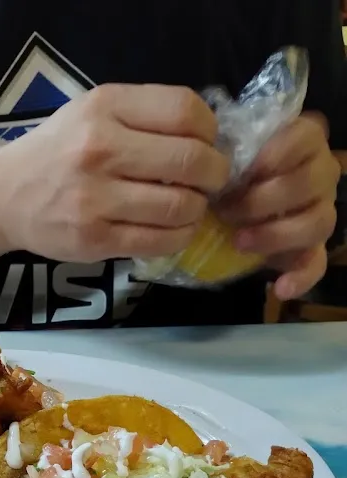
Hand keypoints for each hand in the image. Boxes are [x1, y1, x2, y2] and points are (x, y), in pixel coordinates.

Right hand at [0, 84, 230, 262]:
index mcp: (104, 108)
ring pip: (179, 207)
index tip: (208, 144)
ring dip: (198, 209)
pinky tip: (175, 229)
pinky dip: (179, 237)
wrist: (4, 196)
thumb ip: (143, 116)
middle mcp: (99, 151)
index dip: (211, 131)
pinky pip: (157, 241)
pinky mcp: (94, 240)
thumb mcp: (93, 112)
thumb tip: (208, 137)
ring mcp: (95, 200)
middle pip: (190, 161)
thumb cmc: (57, 151)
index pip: (184, 111)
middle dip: (215, 174)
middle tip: (212, 181)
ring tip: (192, 207)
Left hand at [218, 114, 340, 300]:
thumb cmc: (232, 175)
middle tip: (226, 211)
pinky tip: (279, 288)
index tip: (244, 172)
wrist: (230, 211)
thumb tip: (210, 162)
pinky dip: (300, 278)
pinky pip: (318, 263)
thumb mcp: (228, 157)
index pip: (307, 136)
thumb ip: (231, 154)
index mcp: (305, 141)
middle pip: (310, 182)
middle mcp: (321, 173)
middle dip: (263, 199)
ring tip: (238, 242)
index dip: (276, 154)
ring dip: (275, 234)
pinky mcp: (315, 247)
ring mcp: (322, 211)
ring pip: (317, 222)